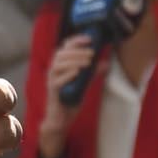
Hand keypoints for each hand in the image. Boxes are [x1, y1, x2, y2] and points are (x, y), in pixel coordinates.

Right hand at [39, 34, 95, 149]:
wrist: (62, 118)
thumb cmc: (71, 99)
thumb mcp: (84, 83)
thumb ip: (92, 73)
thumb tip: (105, 63)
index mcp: (60, 66)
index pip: (64, 48)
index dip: (75, 41)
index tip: (89, 39)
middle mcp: (53, 71)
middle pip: (60, 54)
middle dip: (76, 51)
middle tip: (92, 53)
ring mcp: (51, 81)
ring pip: (57, 66)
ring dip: (73, 61)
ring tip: (87, 62)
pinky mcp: (52, 92)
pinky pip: (57, 81)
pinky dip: (67, 75)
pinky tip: (78, 73)